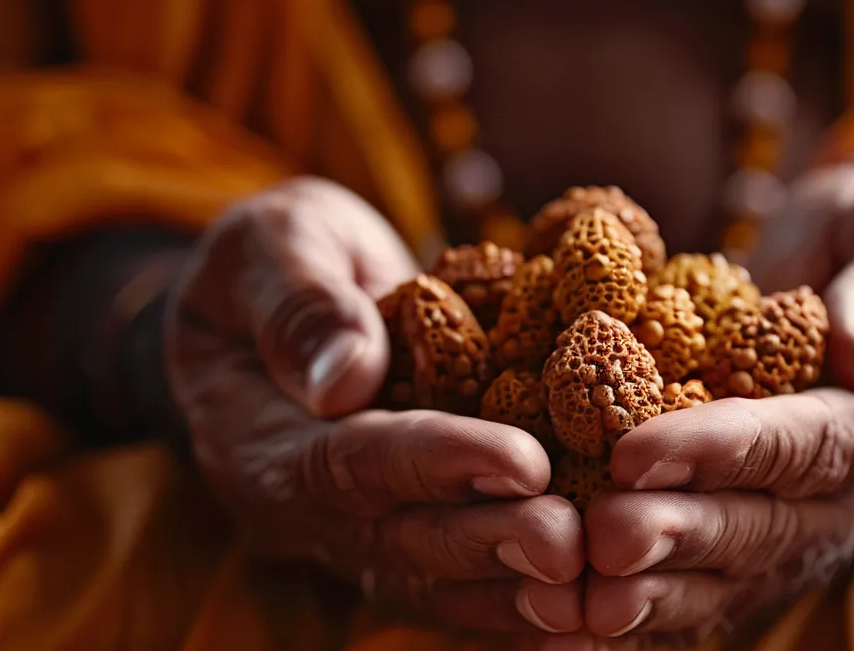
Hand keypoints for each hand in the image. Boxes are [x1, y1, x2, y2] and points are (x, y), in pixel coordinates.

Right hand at [165, 178, 584, 634]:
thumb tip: (345, 375)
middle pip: (403, 540)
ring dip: (516, 587)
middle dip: (493, 543)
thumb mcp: (264, 247)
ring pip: (437, 579)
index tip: (525, 461)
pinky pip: (461, 581)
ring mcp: (353, 534)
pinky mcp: (402, 535)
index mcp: (260, 438)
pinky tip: (588, 606)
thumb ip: (299, 302)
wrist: (264, 305)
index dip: (440, 464)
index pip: (353, 461)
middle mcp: (305, 509)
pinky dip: (521, 595)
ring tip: (593, 584)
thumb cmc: (267, 260)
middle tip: (573, 544)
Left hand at [571, 162, 853, 646]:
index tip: (637, 452)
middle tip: (597, 538)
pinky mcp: (785, 539)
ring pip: (744, 574)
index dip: (729, 451)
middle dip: (682, 534)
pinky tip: (581, 623)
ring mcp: (833, 525)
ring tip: (581, 595)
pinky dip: (652, 610)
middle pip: (777, 525)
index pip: (823, 443)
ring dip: (659, 589)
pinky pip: (720, 588)